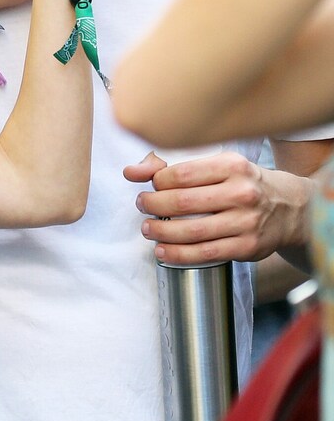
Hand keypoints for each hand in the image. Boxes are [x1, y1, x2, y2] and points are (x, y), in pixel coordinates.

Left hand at [123, 150, 302, 265]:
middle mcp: (241, 192)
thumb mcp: (218, 166)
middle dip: (154, 205)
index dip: (157, 181)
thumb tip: (131, 171)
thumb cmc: (243, 183)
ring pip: (193, 230)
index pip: (182, 173)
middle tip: (141, 205)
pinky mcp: (247, 246)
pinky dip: (179, 254)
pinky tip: (163, 251)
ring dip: (162, 231)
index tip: (149, 185)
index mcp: (231, 166)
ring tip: (147, 228)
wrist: (289, 208)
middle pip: (184, 202)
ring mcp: (246, 221)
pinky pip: (206, 253)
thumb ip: (174, 167)